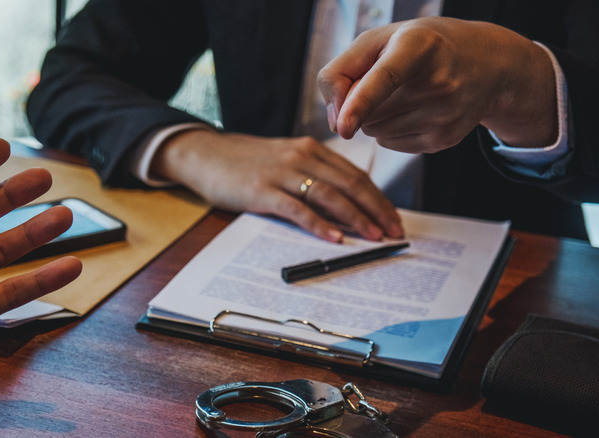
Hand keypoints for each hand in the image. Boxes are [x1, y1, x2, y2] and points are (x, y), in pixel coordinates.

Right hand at [151, 129, 403, 242]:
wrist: (204, 154)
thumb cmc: (246, 162)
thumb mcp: (285, 159)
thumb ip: (313, 174)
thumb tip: (345, 204)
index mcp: (311, 149)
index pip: (354, 174)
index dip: (378, 197)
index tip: (394, 218)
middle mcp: (301, 156)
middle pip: (349, 184)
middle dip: (376, 209)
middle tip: (394, 231)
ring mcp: (281, 172)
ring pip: (329, 195)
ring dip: (355, 217)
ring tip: (374, 236)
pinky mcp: (262, 190)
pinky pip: (297, 209)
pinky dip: (319, 224)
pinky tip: (334, 238)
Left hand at [318, 17, 557, 151]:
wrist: (485, 63)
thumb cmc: (420, 47)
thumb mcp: (379, 39)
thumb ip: (341, 71)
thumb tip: (335, 123)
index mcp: (419, 45)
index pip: (385, 78)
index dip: (360, 103)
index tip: (343, 127)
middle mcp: (438, 81)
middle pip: (368, 112)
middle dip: (361, 102)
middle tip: (387, 79)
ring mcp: (445, 114)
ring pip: (374, 131)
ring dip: (375, 117)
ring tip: (403, 92)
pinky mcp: (445, 139)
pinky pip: (389, 144)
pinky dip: (390, 130)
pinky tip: (413, 109)